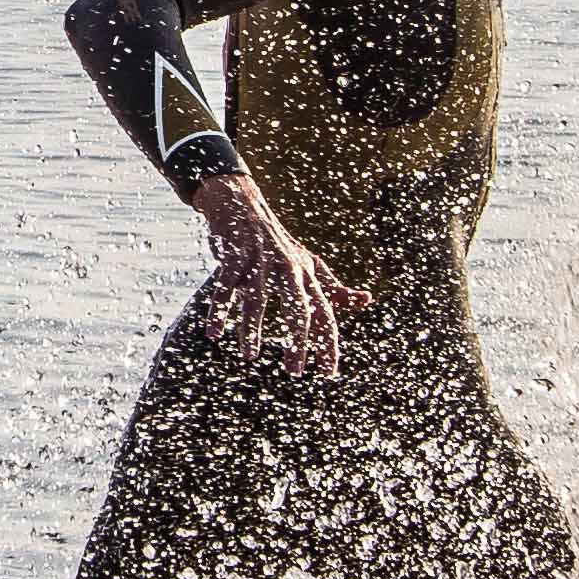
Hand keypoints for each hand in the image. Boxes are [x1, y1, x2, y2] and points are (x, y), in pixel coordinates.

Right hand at [189, 173, 367, 374]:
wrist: (244, 205)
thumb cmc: (279, 244)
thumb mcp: (309, 264)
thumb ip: (334, 287)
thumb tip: (366, 300)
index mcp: (307, 274)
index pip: (324, 313)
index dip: (328, 343)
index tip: (328, 372)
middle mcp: (287, 268)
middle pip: (298, 308)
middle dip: (298, 341)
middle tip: (295, 371)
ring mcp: (259, 261)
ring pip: (258, 300)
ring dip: (253, 330)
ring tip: (250, 356)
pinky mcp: (233, 256)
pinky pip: (225, 288)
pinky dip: (218, 311)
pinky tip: (213, 332)